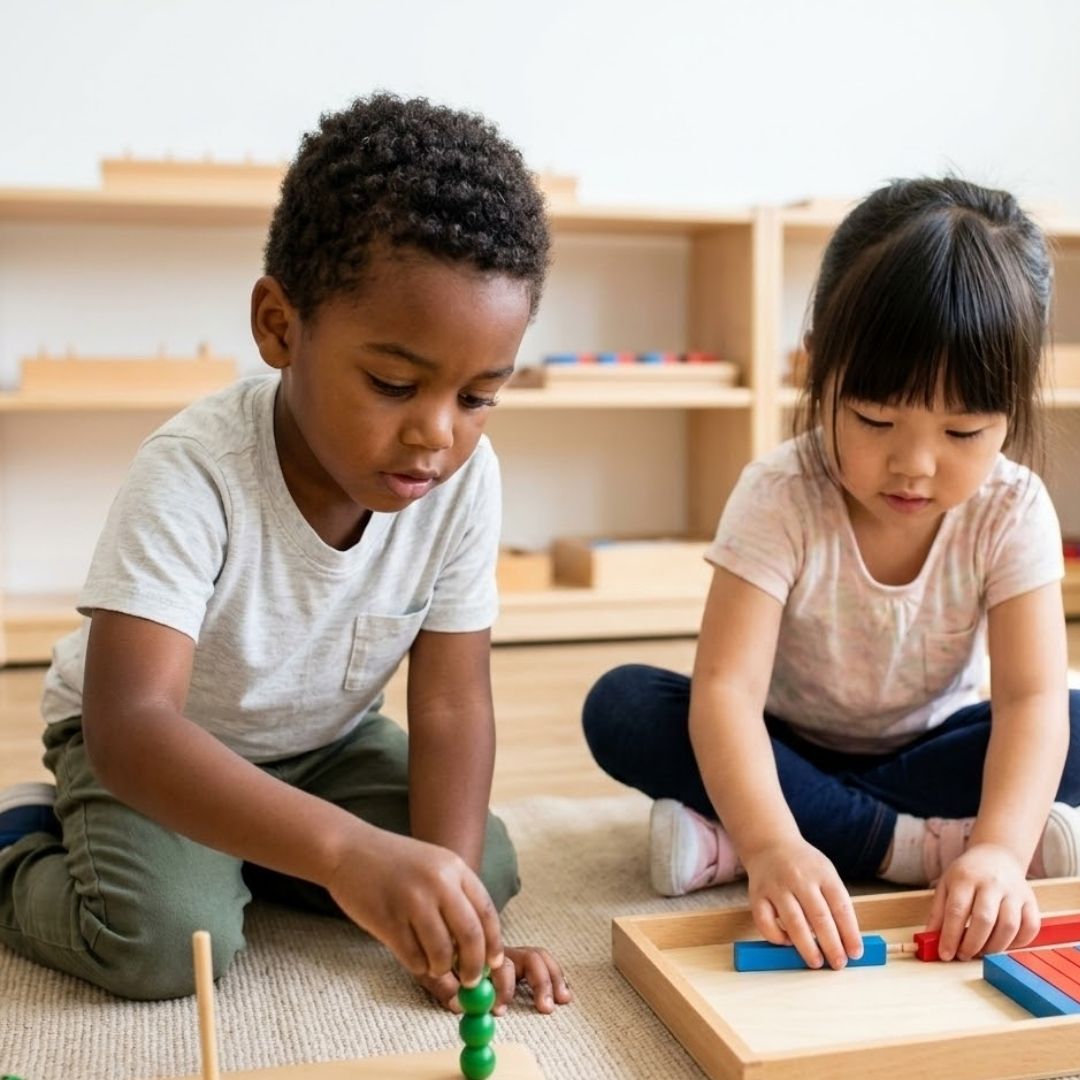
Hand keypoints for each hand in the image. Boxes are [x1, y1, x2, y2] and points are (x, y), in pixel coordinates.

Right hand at [325, 826, 502, 988]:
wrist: (349, 850)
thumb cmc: (394, 863)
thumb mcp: (433, 866)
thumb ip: (456, 897)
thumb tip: (478, 947)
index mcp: (454, 867)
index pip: (486, 912)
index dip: (493, 943)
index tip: (493, 964)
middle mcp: (438, 882)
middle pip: (470, 936)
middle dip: (475, 966)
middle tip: (472, 982)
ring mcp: (412, 901)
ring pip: (442, 953)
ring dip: (442, 969)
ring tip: (434, 965)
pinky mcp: (388, 920)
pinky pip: (413, 958)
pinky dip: (418, 966)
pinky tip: (413, 957)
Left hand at [418, 945, 572, 1015]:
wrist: (444, 935)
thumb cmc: (440, 959)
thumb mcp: (434, 971)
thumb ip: (445, 988)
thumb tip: (459, 1005)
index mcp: (481, 950)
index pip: (499, 964)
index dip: (502, 986)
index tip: (500, 1009)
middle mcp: (501, 949)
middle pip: (528, 956)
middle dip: (538, 982)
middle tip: (543, 1007)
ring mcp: (513, 953)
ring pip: (539, 957)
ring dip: (552, 979)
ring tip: (560, 1001)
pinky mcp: (522, 961)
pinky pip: (544, 964)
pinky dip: (556, 976)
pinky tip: (564, 992)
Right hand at [744, 838, 862, 969]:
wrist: (769, 843)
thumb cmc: (803, 865)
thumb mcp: (825, 873)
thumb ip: (835, 903)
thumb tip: (845, 942)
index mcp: (822, 873)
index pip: (840, 906)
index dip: (850, 933)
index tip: (855, 953)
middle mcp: (799, 878)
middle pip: (819, 916)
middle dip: (831, 944)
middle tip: (838, 963)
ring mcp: (776, 886)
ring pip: (793, 921)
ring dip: (806, 946)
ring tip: (816, 962)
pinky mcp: (757, 895)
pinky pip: (765, 922)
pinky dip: (777, 937)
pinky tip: (787, 943)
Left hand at [926, 842, 1040, 960]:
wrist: (996, 855)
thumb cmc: (967, 874)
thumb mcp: (946, 885)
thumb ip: (938, 912)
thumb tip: (931, 940)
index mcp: (965, 877)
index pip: (957, 910)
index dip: (950, 936)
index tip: (945, 955)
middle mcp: (992, 883)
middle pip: (984, 919)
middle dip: (972, 944)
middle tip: (964, 955)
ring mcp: (1014, 891)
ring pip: (1009, 926)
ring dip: (994, 947)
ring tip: (982, 952)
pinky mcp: (1031, 901)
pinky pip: (1030, 927)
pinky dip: (1018, 943)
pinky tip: (1003, 944)